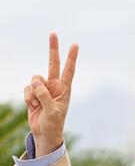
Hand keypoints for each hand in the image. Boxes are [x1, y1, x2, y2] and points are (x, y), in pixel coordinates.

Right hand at [24, 33, 78, 156]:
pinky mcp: (33, 93)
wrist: (44, 133)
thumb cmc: (53, 124)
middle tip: (53, 33)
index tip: (75, 44)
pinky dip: (28, 98)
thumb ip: (45, 96)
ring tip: (39, 105)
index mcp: (65, 89)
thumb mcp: (52, 111)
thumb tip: (36, 83)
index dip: (71, 57)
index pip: (69, 70)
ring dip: (34, 93)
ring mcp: (44, 89)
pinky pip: (27, 88)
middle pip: (52, 63)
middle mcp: (55, 85)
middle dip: (52, 48)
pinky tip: (33, 107)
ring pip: (34, 79)